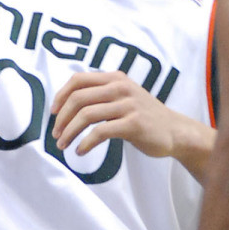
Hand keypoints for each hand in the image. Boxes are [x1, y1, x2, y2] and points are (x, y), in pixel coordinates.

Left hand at [51, 71, 190, 157]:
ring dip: (69, 132)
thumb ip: (99, 95)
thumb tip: (63, 106)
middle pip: (78, 99)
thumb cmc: (142, 116)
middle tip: (56, 134)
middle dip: (61, 118)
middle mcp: (121, 87)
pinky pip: (100, 132)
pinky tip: (80, 151)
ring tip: (62, 145)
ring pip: (86, 115)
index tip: (52, 113)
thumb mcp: (122, 97)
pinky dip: (85, 143)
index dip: (60, 96)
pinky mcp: (134, 123)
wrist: (176, 132)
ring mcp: (128, 105)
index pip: (77, 80)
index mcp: (115, 78)